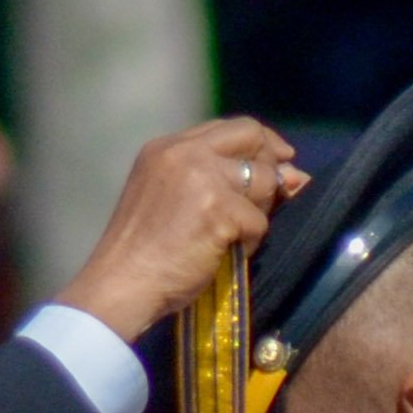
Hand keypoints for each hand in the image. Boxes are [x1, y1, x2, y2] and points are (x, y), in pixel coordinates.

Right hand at [56, 119, 301, 341]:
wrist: (120, 285)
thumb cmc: (141, 253)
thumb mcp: (165, 198)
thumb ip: (212, 178)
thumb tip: (291, 174)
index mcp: (166, 147)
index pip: (228, 128)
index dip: (258, 144)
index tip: (276, 163)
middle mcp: (184, 152)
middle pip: (252, 136)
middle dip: (272, 164)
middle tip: (276, 194)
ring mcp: (202, 177)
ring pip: (263, 179)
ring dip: (258, 210)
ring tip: (233, 235)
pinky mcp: (219, 209)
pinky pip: (259, 221)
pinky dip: (249, 243)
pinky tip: (225, 255)